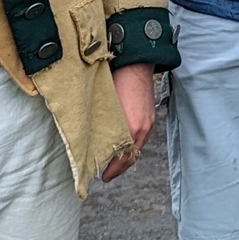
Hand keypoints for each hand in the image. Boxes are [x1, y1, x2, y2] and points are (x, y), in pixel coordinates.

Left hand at [101, 63, 158, 181]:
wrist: (136, 62)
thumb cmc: (116, 78)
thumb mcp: (102, 104)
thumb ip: (99, 123)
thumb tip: (88, 138)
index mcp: (129, 127)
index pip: (122, 159)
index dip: (112, 170)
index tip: (103, 177)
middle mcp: (142, 128)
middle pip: (132, 157)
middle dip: (120, 168)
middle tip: (107, 174)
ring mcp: (148, 122)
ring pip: (138, 147)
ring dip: (127, 157)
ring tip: (114, 162)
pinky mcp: (150, 116)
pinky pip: (142, 137)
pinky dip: (133, 145)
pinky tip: (125, 144)